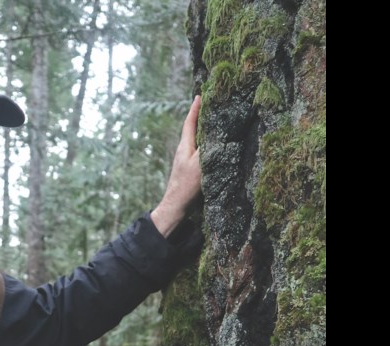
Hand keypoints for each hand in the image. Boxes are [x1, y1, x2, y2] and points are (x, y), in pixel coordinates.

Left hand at [150, 95, 202, 238]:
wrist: (175, 207)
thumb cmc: (186, 186)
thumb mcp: (199, 164)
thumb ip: (206, 148)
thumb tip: (214, 132)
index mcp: (185, 146)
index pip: (190, 122)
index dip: (195, 109)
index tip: (199, 95)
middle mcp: (184, 151)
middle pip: (192, 128)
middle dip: (199, 115)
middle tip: (208, 102)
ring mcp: (185, 160)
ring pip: (195, 139)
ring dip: (202, 128)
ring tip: (211, 119)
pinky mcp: (189, 170)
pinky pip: (198, 150)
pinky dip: (204, 142)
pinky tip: (210, 145)